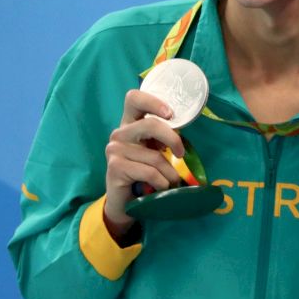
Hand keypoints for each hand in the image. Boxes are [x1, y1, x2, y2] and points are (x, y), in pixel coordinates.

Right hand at [103, 89, 185, 237]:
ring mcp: (114, 149)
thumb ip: (163, 137)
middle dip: (173, 139)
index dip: (153, 102)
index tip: (171, 114)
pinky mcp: (115, 167)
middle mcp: (119, 133)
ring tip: (171, 180)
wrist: (126, 200)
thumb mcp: (155, 150)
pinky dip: (162, 182)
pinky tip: (161, 187)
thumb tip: (183, 133)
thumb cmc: (145, 171)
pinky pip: (150, 172)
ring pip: (155, 156)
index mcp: (130, 123)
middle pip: (150, 124)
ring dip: (170, 172)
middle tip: (181, 153)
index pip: (134, 98)